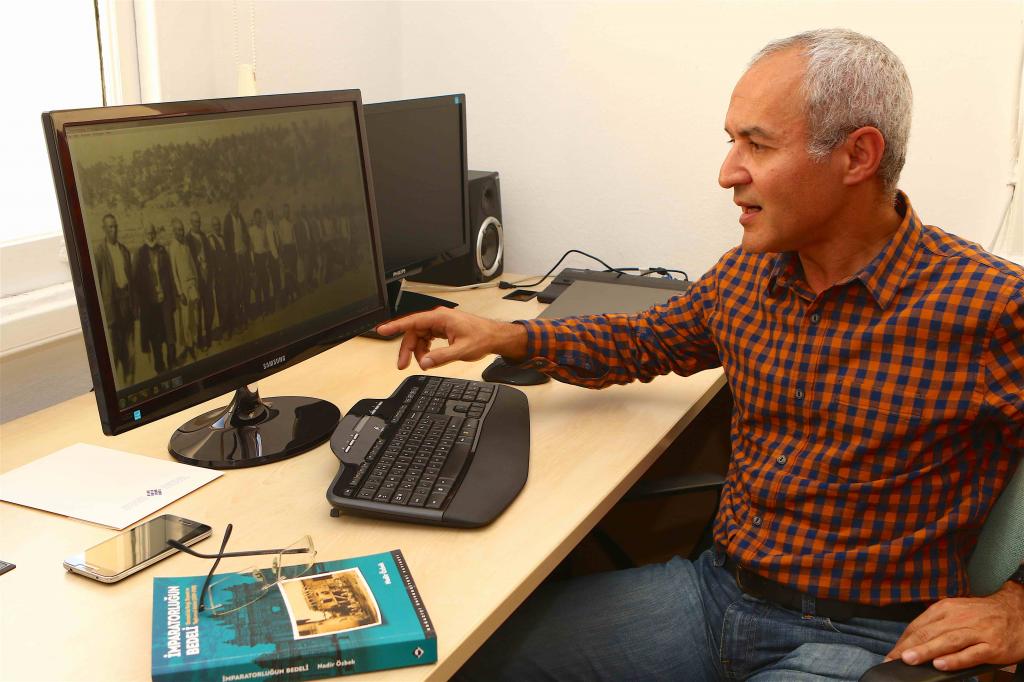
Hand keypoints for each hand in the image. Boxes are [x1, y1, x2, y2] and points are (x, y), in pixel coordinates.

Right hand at [376, 308, 526, 370]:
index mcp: (440, 317)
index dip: (395, 326)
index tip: (382, 330)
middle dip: (407, 348)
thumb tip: (424, 362)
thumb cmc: (482, 337)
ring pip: (420, 336)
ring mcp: (440, 323)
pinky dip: (425, 349)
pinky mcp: (443, 329)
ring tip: (421, 364)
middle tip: (402, 364)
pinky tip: (428, 358)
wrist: (495, 337)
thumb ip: (441, 357)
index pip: (412, 321)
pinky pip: (427, 338)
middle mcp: (438, 318)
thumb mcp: (461, 350)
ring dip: (417, 351)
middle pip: (414, 332)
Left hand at [886, 581, 1023, 670]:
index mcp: (946, 609)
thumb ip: (936, 624)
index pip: (918, 625)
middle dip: (908, 647)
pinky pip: (971, 653)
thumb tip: (912, 641)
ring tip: (909, 660)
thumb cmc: (981, 615)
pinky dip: (955, 659)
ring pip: (947, 641)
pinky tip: (940, 665)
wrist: (1017, 611)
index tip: (891, 653)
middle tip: (892, 659)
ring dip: (926, 651)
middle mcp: (958, 618)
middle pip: (929, 632)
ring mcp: (976, 632)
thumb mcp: (956, 612)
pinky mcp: (992, 646)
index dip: (903, 640)